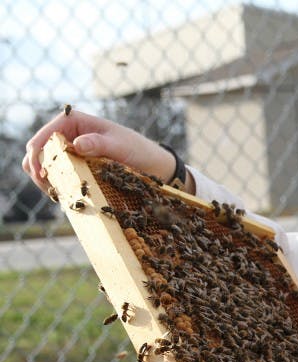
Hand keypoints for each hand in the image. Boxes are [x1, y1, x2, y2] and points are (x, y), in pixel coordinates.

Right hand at [22, 109, 181, 192]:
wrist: (152, 164)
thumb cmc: (137, 149)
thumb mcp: (120, 145)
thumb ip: (99, 144)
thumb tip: (77, 144)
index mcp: (72, 121)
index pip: (43, 137)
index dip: (37, 155)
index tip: (42, 175)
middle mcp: (66, 134)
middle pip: (37, 152)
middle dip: (38, 170)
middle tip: (51, 190)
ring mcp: (68, 151)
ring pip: (44, 166)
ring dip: (46, 180)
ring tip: (59, 194)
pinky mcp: (74, 165)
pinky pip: (57, 176)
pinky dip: (58, 186)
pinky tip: (67, 195)